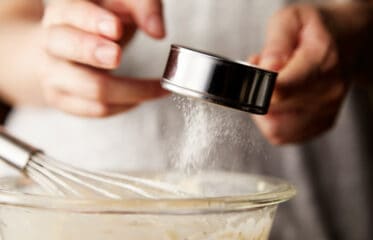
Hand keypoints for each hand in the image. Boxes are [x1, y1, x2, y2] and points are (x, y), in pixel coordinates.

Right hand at [40, 0, 166, 116]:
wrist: (69, 48)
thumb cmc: (101, 23)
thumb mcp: (124, 6)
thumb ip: (142, 8)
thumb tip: (158, 31)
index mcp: (65, 12)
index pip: (72, 13)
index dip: (93, 21)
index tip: (116, 28)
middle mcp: (52, 42)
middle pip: (64, 47)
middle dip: (92, 52)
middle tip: (116, 55)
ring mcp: (53, 73)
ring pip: (88, 87)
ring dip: (129, 90)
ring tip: (158, 86)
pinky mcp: (62, 99)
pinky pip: (95, 109)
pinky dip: (124, 106)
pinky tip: (141, 99)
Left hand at [249, 4, 348, 143]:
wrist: (346, 41)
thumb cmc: (316, 30)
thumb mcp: (291, 19)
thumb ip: (276, 44)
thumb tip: (265, 69)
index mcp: (320, 62)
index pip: (280, 90)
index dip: (256, 85)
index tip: (255, 69)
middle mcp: (328, 91)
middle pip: (272, 110)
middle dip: (256, 92)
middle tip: (261, 71)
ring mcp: (326, 111)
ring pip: (275, 129)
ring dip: (262, 110)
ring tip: (270, 87)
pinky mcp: (321, 124)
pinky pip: (282, 135)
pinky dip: (272, 120)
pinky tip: (278, 100)